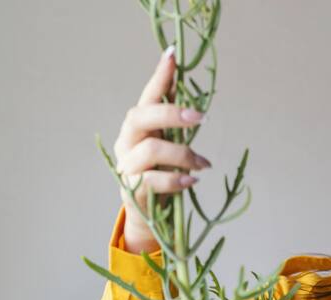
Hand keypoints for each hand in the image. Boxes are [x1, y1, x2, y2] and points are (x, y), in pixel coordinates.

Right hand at [114, 45, 212, 241]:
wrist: (147, 213)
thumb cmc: (160, 173)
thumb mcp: (169, 144)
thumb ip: (174, 121)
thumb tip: (186, 88)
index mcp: (137, 126)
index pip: (147, 95)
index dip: (159, 76)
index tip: (173, 55)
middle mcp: (126, 141)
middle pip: (141, 117)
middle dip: (171, 113)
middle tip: (200, 118)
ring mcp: (126, 165)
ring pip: (151, 150)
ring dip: (183, 155)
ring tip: (203, 164)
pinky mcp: (132, 189)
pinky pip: (153, 180)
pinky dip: (176, 180)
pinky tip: (192, 181)